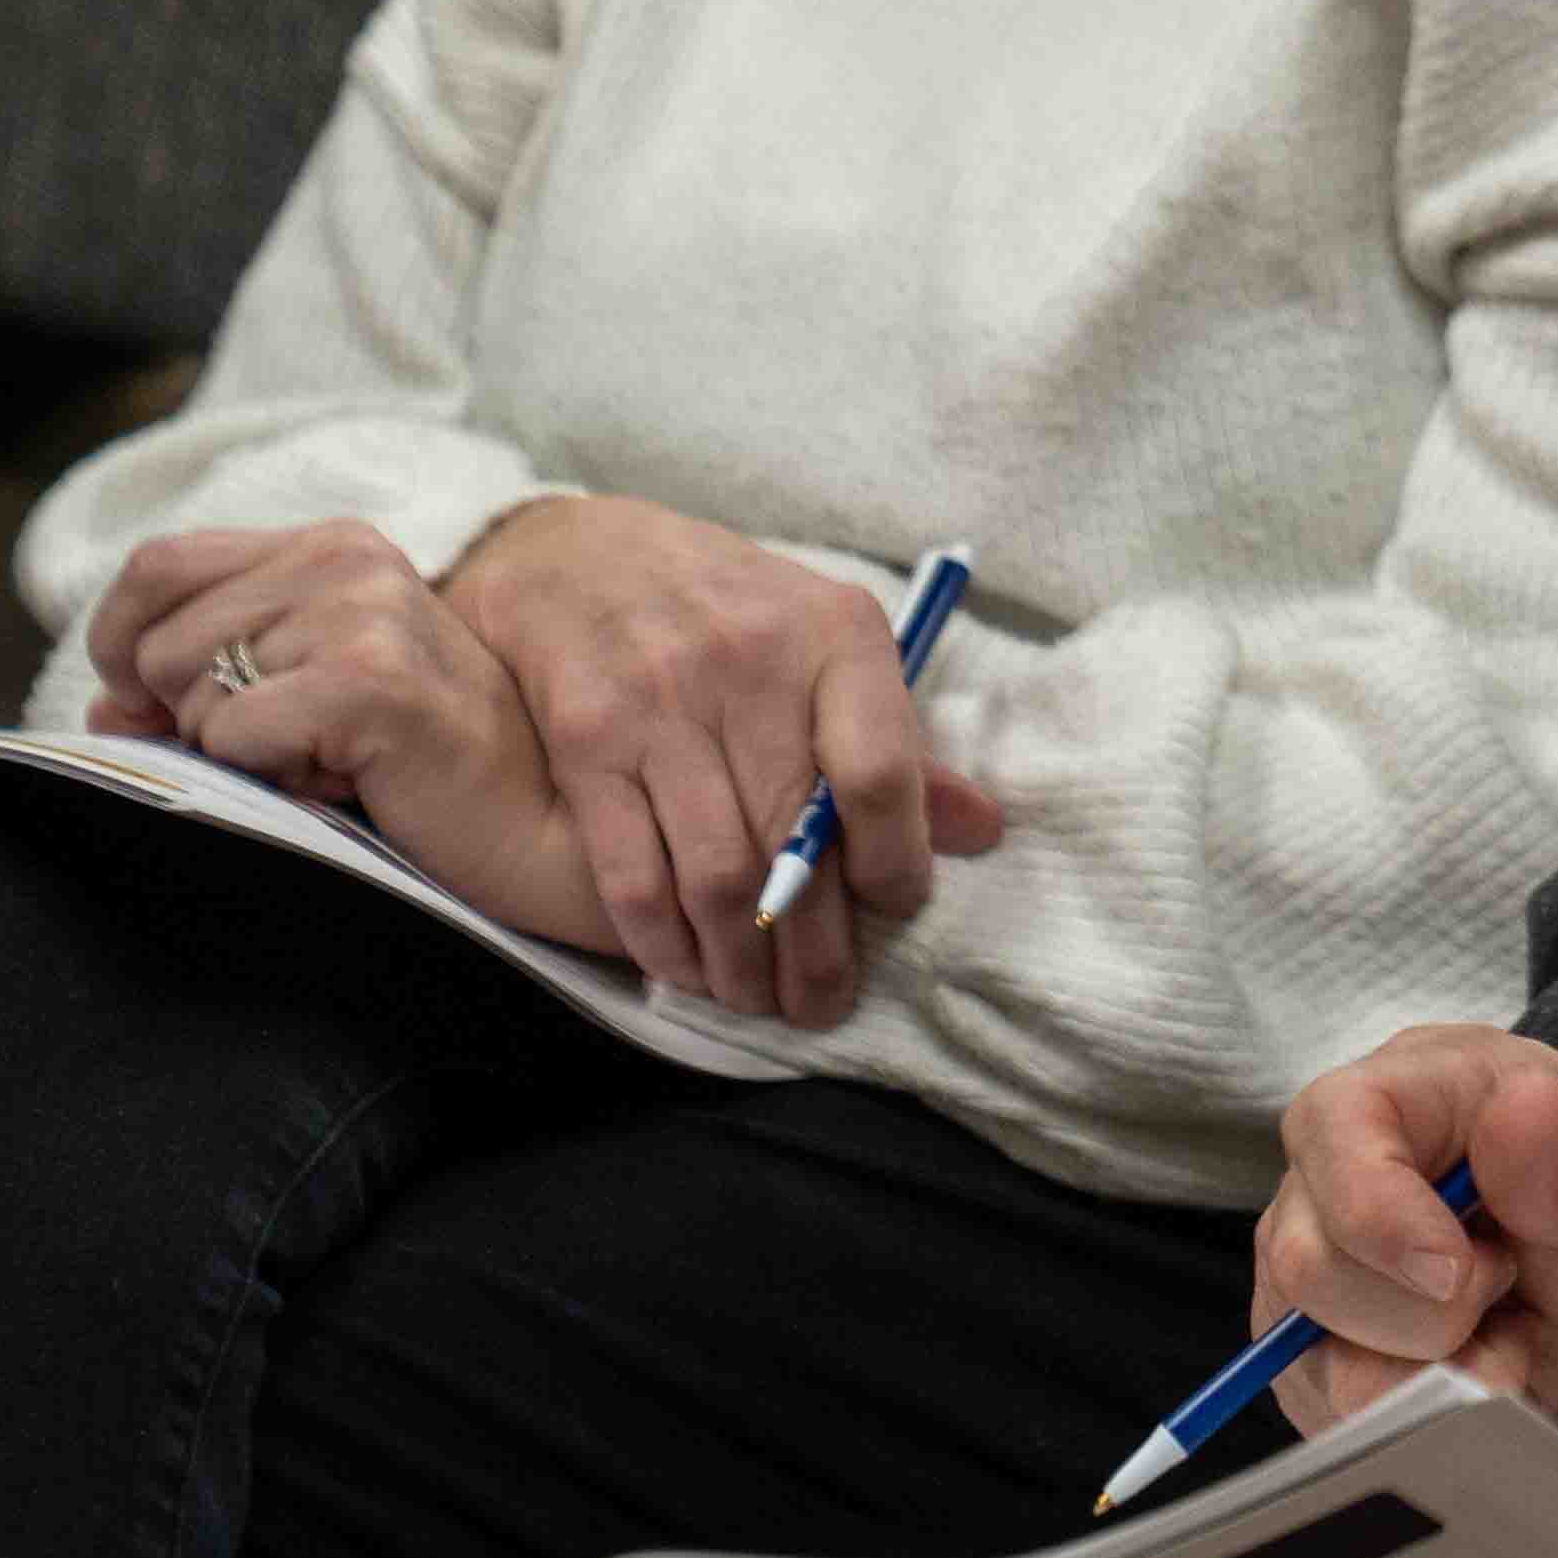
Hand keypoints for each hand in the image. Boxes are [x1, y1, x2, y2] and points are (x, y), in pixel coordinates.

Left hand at [83, 523, 610, 949]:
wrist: (539, 826)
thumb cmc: (423, 769)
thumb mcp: (305, 700)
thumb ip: (206, 684)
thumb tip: (102, 706)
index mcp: (333, 544)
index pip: (159, 563)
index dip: (121, 641)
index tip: (147, 704)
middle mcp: (347, 555)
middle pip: (158, 637)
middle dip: (188, 716)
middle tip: (284, 749)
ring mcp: (363, 610)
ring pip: (188, 690)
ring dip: (236, 750)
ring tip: (325, 761)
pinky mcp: (368, 677)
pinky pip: (231, 736)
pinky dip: (268, 777)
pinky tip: (344, 779)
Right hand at [434, 494, 1006, 1026]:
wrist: (575, 555)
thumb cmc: (727, 607)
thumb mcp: (825, 640)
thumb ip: (896, 738)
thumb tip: (981, 829)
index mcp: (834, 633)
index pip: (883, 772)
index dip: (896, 862)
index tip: (894, 907)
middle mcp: (749, 662)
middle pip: (796, 842)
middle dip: (817, 947)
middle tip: (825, 1002)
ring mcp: (661, 701)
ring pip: (716, 873)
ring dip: (742, 962)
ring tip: (761, 1000)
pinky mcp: (588, 739)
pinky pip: (632, 872)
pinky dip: (663, 942)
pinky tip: (688, 970)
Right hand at [1253, 1024, 1557, 1436]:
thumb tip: (1523, 1104)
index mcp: (1408, 1090)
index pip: (1335, 1125)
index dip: (1381, 1211)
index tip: (1460, 1272)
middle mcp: (1333, 1172)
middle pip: (1311, 1261)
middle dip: (1428, 1311)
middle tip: (1507, 1284)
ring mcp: (1313, 1264)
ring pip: (1315, 1349)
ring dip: (1430, 1367)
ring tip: (1502, 1335)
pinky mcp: (1313, 1350)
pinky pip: (1333, 1406)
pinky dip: (1416, 1409)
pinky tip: (1470, 1371)